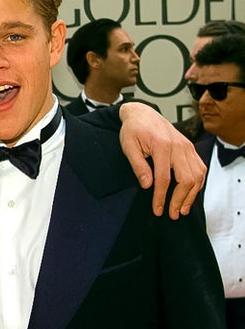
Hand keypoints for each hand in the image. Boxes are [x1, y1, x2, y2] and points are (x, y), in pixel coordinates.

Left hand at [119, 102, 205, 218]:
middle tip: (172, 214)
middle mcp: (179, 147)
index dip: (161, 197)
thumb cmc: (133, 130)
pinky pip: (200, 168)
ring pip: (197, 175)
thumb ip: (138, 166)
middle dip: (179, 200)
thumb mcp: (128, 146)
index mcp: (162, 146)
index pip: (164, 179)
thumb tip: (147, 185)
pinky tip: (190, 194)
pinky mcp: (190, 148)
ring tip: (182, 209)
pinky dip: (198, 183)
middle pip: (186, 179)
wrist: (143, 113)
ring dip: (191, 195)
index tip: (158, 211)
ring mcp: (187, 147)